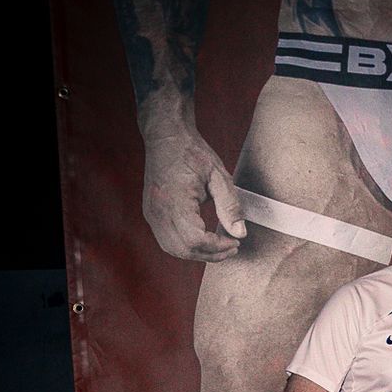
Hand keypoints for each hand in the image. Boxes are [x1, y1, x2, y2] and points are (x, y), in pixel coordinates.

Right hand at [140, 127, 247, 261]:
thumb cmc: (191, 152)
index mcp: (175, 201)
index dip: (217, 247)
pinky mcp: (151, 214)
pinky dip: (187, 246)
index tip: (235, 243)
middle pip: (184, 250)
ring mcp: (152, 214)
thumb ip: (230, 206)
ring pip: (174, 249)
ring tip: (220, 245)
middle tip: (232, 247)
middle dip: (211, 254)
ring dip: (198, 253)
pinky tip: (204, 238)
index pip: (195, 240)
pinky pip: (167, 240)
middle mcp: (158, 211)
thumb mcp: (219, 176)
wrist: (166, 138)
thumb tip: (240, 233)